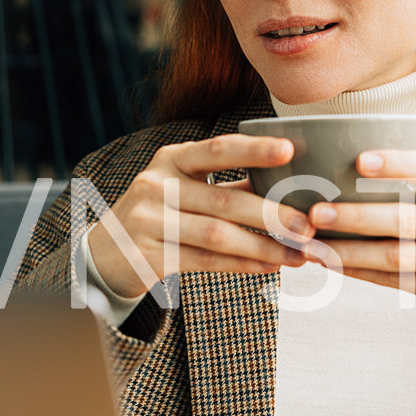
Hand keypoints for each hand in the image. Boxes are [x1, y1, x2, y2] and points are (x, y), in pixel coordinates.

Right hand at [87, 135, 314, 298]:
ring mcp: (150, 221)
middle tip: (308, 226)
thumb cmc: (163, 213)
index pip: (217, 150)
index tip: (290, 150)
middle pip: (224, 200)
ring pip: (217, 235)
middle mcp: (157, 185)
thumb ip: (230, 185)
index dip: (254, 150)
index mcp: (172, 159)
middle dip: (271, 214)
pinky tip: (269, 266)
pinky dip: (242, 264)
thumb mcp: (185, 187)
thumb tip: (292, 184)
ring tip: (297, 254)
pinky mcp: (149, 254)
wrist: (108, 251)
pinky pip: (205, 260)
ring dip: (263, 246)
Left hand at [302, 150, 415, 330]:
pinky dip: (360, 272)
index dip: (399, 164)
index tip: (360, 160)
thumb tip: (350, 166)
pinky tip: (333, 262)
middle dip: (358, 217)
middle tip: (317, 211)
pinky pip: (395, 281)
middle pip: (409, 220)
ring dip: (350, 251)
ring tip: (313, 244)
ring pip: (397, 257)